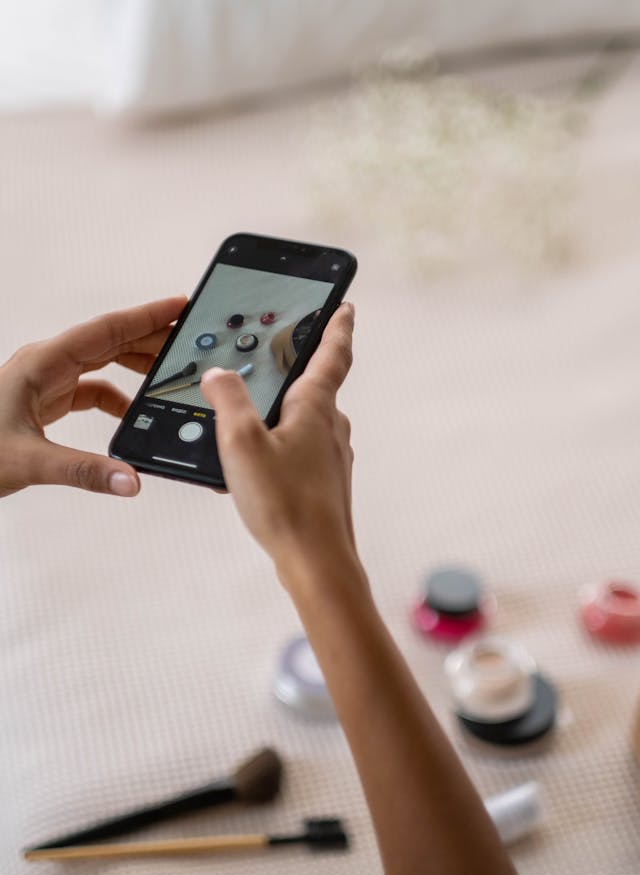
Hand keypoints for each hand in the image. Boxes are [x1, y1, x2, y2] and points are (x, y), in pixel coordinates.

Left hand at [0, 296, 185, 497]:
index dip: (146, 316)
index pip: (105, 330)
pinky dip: (115, 396)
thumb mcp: (28, 462)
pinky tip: (131, 413)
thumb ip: (84, 472)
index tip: (179, 305)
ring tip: (170, 370)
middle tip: (190, 339)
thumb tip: (131, 479)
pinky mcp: (45, 401)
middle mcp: (46, 365)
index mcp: (42, 363)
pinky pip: (90, 389)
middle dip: (151, 337)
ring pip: (101, 361)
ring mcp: (45, 381)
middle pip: (109, 340)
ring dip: (135, 364)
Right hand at [200, 303, 355, 577]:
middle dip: (296, 371)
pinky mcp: (325, 485)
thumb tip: (219, 374)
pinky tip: (256, 468)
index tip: (344, 305)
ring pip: (307, 423)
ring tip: (251, 420)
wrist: (316, 562)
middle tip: (277, 358)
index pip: (333, 353)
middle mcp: (331, 429)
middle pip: (317, 388)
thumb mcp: (242, 444)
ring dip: (284, 414)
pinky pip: (301, 453)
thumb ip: (228, 401)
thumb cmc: (284, 504)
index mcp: (316, 408)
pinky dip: (280, 448)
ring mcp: (332, 458)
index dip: (337, 326)